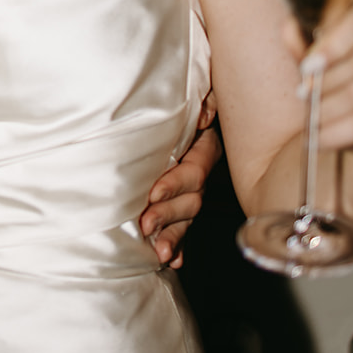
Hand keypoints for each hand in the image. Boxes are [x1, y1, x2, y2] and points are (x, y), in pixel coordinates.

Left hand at [139, 109, 222, 268]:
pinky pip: (183, 226)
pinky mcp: (181, 201)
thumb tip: (204, 116)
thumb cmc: (190, 100)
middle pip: (190, 199)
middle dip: (168, 215)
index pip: (193, 170)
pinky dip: (178, 243)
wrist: (191, 109)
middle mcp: (199, 171)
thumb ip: (206, 102)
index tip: (153, 192)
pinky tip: (172, 258)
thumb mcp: (202, 94)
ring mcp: (192, 189)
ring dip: (173, 235)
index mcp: (204, 147)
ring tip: (159, 251)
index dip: (175, 183)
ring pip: (186, 217)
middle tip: (146, 224)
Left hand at [290, 0, 352, 170]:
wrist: (345, 154)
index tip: (307, 66)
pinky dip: (343, 130)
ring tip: (309, 121)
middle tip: (303, 96)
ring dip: (332, 106)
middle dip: (328, 78)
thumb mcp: (315, 77)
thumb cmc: (331, 106)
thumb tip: (289, 26)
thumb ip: (305, 53)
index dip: (337, 39)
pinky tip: (319, 139)